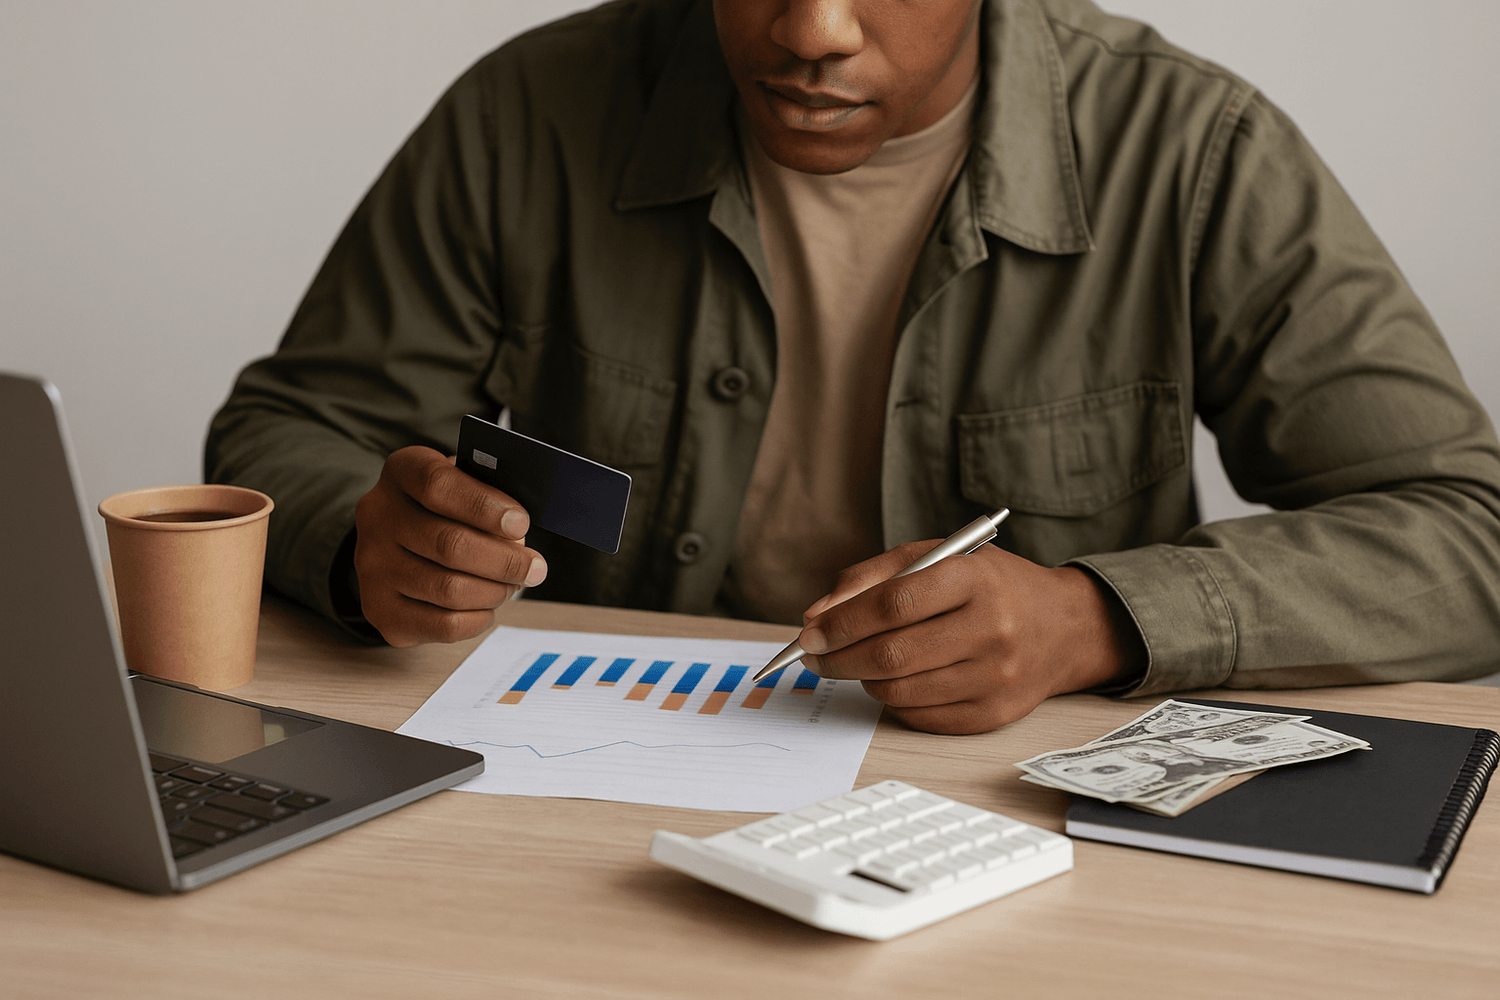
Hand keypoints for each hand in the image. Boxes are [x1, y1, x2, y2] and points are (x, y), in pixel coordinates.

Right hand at [353, 445, 546, 645]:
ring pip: (450, 589)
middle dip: (505, 561)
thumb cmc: (449, 509)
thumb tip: (518, 533)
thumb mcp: (467, 484)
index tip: (521, 524)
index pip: (437, 484)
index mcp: (402, 472)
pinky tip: (487, 605)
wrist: (401, 544)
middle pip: (450, 544)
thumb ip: (490, 495)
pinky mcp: (380, 610)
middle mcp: (377, 516)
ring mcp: (372, 566)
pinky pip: (443, 624)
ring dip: (495, 591)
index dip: (484, 506)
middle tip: (535, 568)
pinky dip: (478, 618)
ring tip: (511, 585)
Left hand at [795, 541, 1138, 733]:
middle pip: (891, 655)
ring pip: (899, 691)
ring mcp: (995, 677)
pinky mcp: (993, 714)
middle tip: (815, 658)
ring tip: (857, 664)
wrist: (1063, 627)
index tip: (810, 633)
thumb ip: (872, 578)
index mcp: (974, 578)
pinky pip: (919, 716)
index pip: (892, 604)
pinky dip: (893, 702)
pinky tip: (894, 682)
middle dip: (839, 658)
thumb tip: (815, 616)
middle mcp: (991, 628)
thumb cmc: (989, 586)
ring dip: (863, 680)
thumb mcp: (936, 557)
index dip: (841, 622)